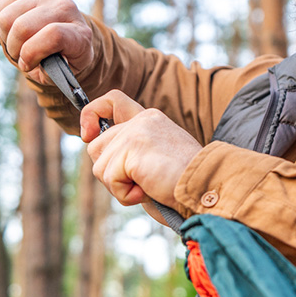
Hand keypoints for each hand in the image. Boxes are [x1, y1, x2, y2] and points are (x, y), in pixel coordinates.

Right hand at [0, 0, 94, 85]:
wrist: (65, 34)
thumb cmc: (62, 58)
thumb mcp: (62, 74)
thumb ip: (52, 73)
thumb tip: (40, 62)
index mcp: (79, 33)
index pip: (53, 35)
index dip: (32, 53)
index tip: (27, 64)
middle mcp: (65, 7)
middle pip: (23, 26)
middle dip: (14, 49)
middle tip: (19, 57)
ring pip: (6, 17)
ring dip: (5, 38)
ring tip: (16, 44)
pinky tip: (10, 31)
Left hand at [81, 90, 201, 211]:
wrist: (207, 187)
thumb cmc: (183, 184)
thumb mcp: (154, 160)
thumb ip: (131, 152)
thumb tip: (97, 151)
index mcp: (149, 120)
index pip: (112, 101)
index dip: (92, 114)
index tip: (88, 135)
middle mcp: (142, 120)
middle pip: (96, 147)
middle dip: (111, 173)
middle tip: (140, 182)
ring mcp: (136, 132)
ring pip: (100, 167)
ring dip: (120, 187)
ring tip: (149, 186)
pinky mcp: (133, 147)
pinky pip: (110, 179)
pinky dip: (126, 194)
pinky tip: (149, 190)